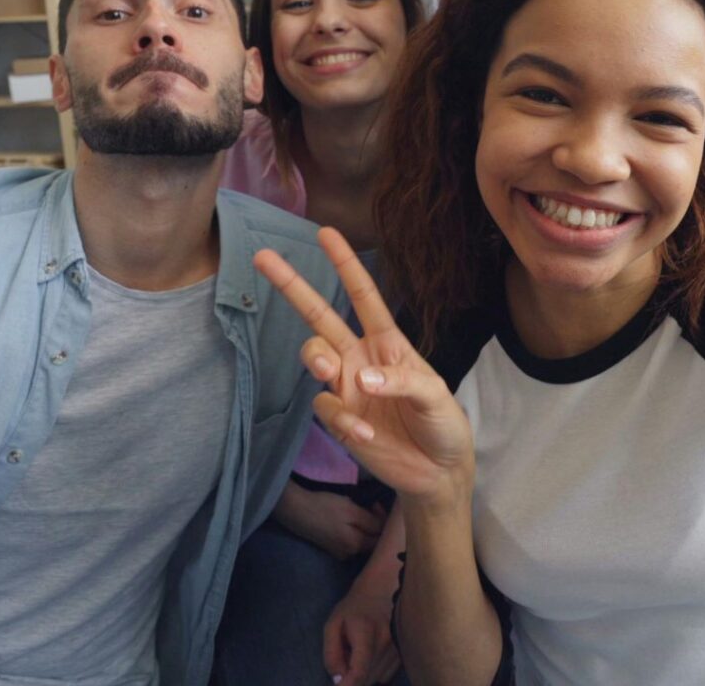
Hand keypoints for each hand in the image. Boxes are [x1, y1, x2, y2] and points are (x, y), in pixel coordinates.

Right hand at [255, 228, 474, 504]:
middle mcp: (361, 357)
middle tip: (262, 257)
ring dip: (315, 358)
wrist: (437, 471)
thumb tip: (360, 377)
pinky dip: (343, 419)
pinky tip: (367, 433)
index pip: (363, 295)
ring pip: (313, 355)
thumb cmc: (442, 423)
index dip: (345, 264)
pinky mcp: (339, 418)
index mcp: (388, 342)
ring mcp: (346, 386)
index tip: (325, 233)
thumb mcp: (435, 395)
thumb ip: (402, 381)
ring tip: (328, 370)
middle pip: (320, 315)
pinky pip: (326, 407)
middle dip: (292, 285)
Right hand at [274, 480, 385, 560]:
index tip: (376, 504)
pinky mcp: (331, 547)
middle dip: (376, 524)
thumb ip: (371, 521)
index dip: (384, 521)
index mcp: (356, 545)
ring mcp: (339, 552)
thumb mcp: (351, 510)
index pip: (381, 538)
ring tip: (363, 509)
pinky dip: (356, 530)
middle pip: (372, 541)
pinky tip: (350, 519)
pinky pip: (351, 540)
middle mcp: (350, 554)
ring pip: (362, 540)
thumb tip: (384, 527)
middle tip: (371, 505)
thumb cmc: (325, 507)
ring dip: (366, 526)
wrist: (296, 510)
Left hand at [324, 566, 400, 685]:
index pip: (359, 673)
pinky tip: (371, 655)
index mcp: (365, 632)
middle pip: (366, 679)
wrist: (383, 588)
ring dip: (364, 674)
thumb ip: (331, 654)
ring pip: (376, 678)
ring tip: (358, 654)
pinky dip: (375, 671)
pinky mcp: (404, 651)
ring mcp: (398, 647)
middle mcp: (386, 641)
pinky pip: (386, 675)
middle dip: (352, 677)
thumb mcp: (333, 625)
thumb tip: (338, 680)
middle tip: (346, 659)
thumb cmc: (354, 607)